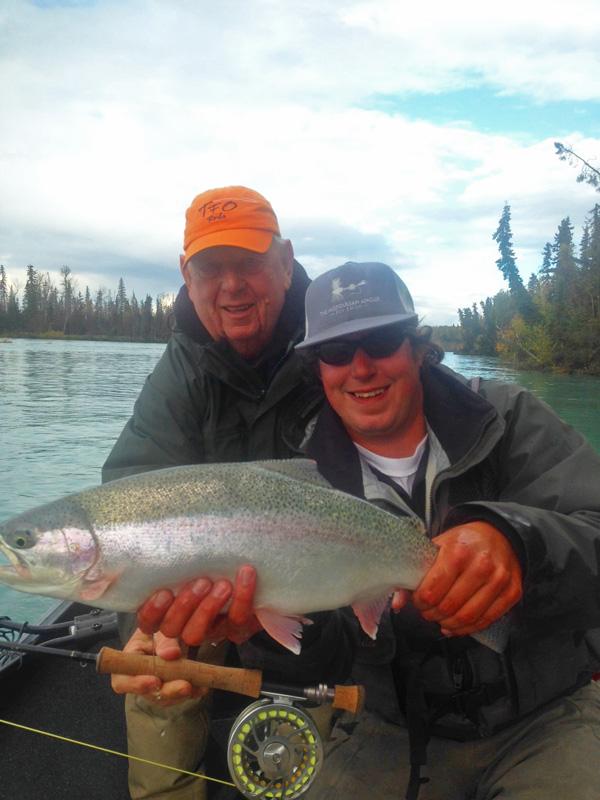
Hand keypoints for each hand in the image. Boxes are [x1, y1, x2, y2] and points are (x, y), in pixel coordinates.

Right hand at [110, 628, 207, 705]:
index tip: (155, 681)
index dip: (137, 684)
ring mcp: (154, 687)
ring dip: (182, 694)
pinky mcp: (169, 690)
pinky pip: (179, 696)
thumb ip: (164, 640)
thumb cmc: (157, 629)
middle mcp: (138, 679)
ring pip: (165, 698)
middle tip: (185, 686)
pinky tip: (202, 686)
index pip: (123, 680)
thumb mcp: (159, 628)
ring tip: (199, 685)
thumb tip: (171, 654)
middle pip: (148, 693)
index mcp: (127, 661)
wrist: (168, 631)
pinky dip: (192, 692)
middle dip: (168, 692)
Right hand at [137, 565, 261, 646]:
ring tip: (223, 584)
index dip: (152, 612)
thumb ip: (176, 557)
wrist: (257, 572)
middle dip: (184, 606)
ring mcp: (209, 630)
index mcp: (167, 608)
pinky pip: (236, 622)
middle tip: (201, 582)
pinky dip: (242, 598)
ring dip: (209, 609)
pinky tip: (246, 575)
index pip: (147, 621)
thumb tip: (151, 537)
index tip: (164, 593)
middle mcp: (184, 624)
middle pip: (172, 628)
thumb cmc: (214, 561)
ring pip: (197, 633)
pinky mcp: (235, 631)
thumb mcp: (193, 558)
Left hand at [411, 521, 521, 636]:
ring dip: (449, 623)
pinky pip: (486, 620)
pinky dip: (468, 628)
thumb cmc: (463, 543)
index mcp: (458, 552)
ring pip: (468, 617)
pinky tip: (456, 625)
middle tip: (427, 611)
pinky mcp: (512, 593)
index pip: (432, 591)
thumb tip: (397, 604)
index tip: (418, 600)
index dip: (420, 602)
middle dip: (432, 614)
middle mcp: (481, 565)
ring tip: (440, 619)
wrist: (498, 535)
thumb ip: (415, 573)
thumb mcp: (436, 547)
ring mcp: (499, 580)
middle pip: (449, 607)